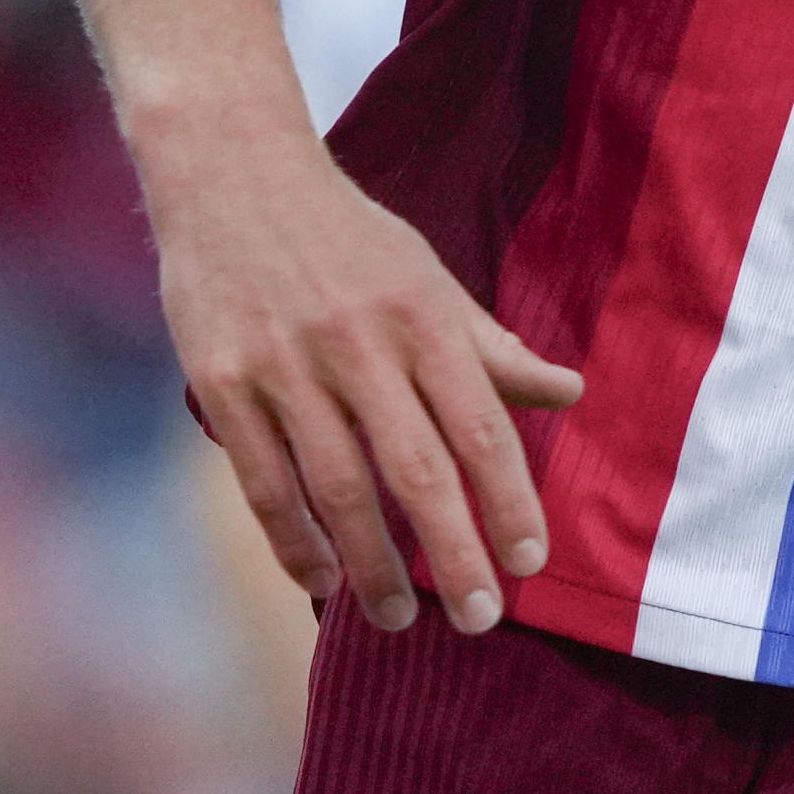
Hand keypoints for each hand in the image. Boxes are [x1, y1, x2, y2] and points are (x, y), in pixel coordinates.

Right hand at [143, 112, 583, 633]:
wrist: (231, 173)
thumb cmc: (344, 235)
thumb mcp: (428, 276)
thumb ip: (492, 346)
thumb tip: (571, 393)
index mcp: (421, 317)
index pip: (481, 427)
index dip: (508, 502)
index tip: (529, 564)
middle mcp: (359, 344)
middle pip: (416, 472)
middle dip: (453, 554)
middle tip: (478, 620)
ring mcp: (285, 367)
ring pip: (337, 489)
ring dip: (371, 566)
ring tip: (397, 616)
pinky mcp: (222, 383)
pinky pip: (264, 482)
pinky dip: (294, 542)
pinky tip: (321, 580)